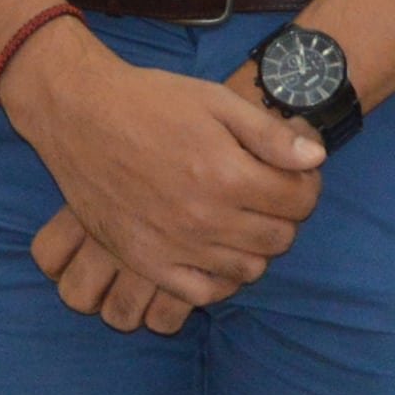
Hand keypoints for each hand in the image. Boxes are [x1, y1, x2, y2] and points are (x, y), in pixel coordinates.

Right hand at [2, 24, 322, 317]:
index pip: (301, 200)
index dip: (307, 183)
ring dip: (256, 245)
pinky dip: (219, 278)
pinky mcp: (146, 262)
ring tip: (240, 217)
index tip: (294, 171)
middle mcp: (205, 219)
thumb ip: (270, 134)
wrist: (78, 114)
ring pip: (248, 269)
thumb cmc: (149, 101)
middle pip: (280, 238)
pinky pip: (202, 293)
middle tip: (267, 191)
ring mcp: (175, 246)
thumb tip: (316, 158)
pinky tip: (214, 250)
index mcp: (227, 174)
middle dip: (285, 213)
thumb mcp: (215, 101)